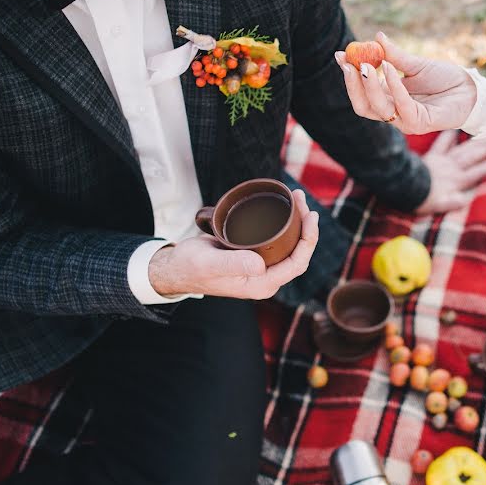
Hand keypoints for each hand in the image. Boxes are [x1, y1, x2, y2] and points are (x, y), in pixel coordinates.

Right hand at [149, 190, 319, 297]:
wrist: (175, 268)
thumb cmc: (190, 268)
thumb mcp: (209, 264)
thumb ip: (233, 265)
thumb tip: (260, 264)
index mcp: (261, 285)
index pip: (297, 264)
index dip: (308, 241)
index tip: (310, 217)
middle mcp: (266, 278)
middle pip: (298, 252)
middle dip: (305, 226)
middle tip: (302, 200)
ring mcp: (261, 268)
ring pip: (289, 246)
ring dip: (297, 223)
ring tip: (296, 199)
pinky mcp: (255, 257)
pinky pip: (277, 242)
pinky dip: (285, 224)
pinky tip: (285, 209)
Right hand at [335, 32, 477, 134]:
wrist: (470, 89)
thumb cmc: (444, 78)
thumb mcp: (416, 64)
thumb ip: (395, 55)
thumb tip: (376, 37)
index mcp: (389, 99)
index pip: (361, 93)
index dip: (349, 76)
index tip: (340, 55)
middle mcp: (393, 113)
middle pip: (363, 106)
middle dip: (353, 85)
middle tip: (349, 63)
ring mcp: (405, 121)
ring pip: (378, 108)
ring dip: (370, 85)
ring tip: (367, 63)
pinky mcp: (419, 123)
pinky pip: (401, 105)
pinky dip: (393, 85)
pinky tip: (388, 67)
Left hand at [415, 129, 485, 214]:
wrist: (405, 187)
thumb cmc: (422, 199)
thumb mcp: (438, 205)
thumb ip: (453, 202)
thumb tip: (466, 199)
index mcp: (456, 181)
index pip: (478, 172)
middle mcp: (452, 168)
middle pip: (474, 157)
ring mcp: (442, 161)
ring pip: (463, 149)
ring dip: (476, 142)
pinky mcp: (432, 157)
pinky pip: (441, 144)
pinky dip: (448, 136)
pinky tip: (455, 130)